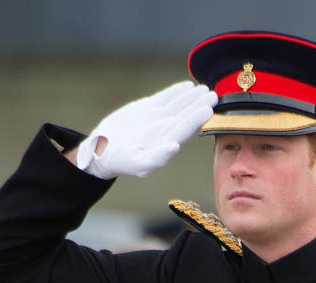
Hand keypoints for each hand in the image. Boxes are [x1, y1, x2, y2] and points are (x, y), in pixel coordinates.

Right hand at [76, 81, 217, 178]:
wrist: (102, 149)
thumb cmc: (120, 161)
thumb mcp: (137, 163)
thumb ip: (157, 158)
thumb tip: (174, 147)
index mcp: (166, 143)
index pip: (185, 129)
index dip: (197, 119)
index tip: (208, 108)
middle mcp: (165, 131)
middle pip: (186, 116)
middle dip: (199, 105)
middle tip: (213, 94)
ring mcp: (157, 119)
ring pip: (178, 106)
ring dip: (192, 97)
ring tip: (204, 88)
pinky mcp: (147, 109)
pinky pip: (165, 99)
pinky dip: (176, 92)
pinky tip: (187, 86)